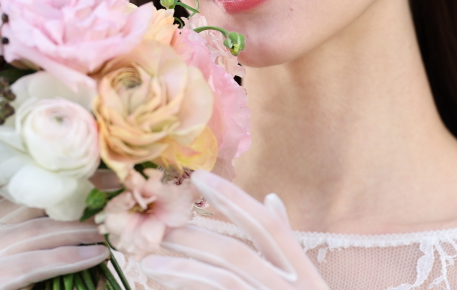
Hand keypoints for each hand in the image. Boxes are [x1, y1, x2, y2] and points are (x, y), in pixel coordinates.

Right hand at [0, 184, 108, 289]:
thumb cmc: (10, 288)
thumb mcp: (23, 258)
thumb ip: (43, 236)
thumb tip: (89, 216)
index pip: (32, 195)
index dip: (69, 187)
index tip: (103, 180)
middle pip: (38, 211)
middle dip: (79, 205)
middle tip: (112, 203)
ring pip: (41, 234)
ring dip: (81, 231)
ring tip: (108, 232)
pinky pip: (39, 263)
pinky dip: (72, 257)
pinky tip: (97, 256)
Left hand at [140, 171, 328, 289]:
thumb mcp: (307, 283)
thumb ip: (286, 245)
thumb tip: (271, 198)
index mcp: (305, 276)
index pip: (269, 227)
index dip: (235, 199)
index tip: (199, 178)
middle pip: (236, 254)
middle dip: (194, 237)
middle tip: (159, 227)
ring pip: (222, 283)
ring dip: (181, 271)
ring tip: (148, 264)